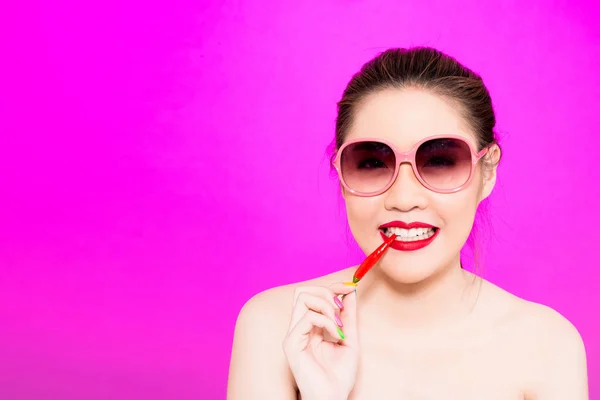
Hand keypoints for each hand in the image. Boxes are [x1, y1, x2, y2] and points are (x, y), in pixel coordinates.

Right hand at [282, 283, 358, 399]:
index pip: (313, 294)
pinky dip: (325, 320)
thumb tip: (351, 292)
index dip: (331, 286)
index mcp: (310, 327)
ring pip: (302, 298)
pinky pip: (306, 317)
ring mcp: (293, 334)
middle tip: (341, 306)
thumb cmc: (339, 376)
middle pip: (303, 291)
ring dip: (325, 304)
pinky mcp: (291, 343)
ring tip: (337, 324)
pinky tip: (334, 334)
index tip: (350, 287)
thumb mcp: (349, 339)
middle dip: (326, 292)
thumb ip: (348, 316)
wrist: (333, 399)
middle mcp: (299, 328)